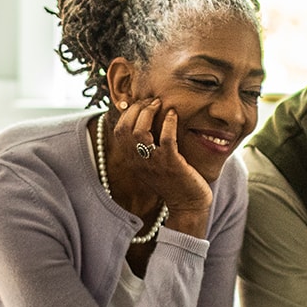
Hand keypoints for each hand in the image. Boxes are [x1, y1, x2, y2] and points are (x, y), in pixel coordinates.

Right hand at [109, 99, 211, 235]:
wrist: (188, 205)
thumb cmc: (173, 181)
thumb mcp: (152, 164)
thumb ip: (145, 147)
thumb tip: (143, 120)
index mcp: (132, 161)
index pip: (119, 131)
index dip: (128, 113)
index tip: (142, 104)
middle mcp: (139, 162)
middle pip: (126, 128)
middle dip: (138, 108)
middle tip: (153, 101)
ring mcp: (155, 163)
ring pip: (141, 132)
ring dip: (149, 113)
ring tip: (160, 104)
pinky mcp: (172, 164)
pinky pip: (166, 139)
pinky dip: (169, 123)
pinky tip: (174, 114)